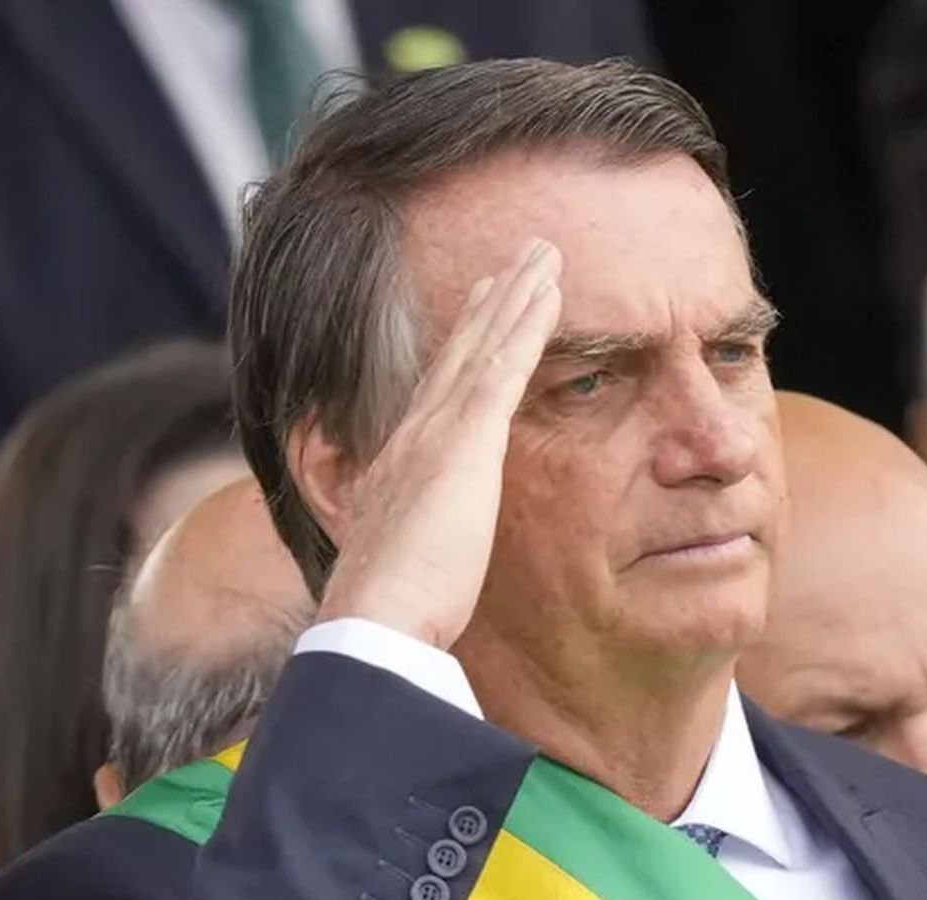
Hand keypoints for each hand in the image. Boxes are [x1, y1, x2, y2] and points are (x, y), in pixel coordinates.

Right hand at [316, 239, 562, 648]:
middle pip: (458, 355)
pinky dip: (526, 323)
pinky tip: (550, 291)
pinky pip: (503, 366)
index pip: (437, 395)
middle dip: (489, 305)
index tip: (479, 313)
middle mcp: (412, 437)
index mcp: (399, 468)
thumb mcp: (404, 573)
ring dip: (515, 296)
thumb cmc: (391, 614)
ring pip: (483, 346)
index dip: (459, 350)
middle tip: (514, 263)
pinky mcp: (465, 440)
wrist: (375, 617)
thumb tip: (422, 572)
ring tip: (543, 255)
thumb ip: (417, 555)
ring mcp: (437, 433)